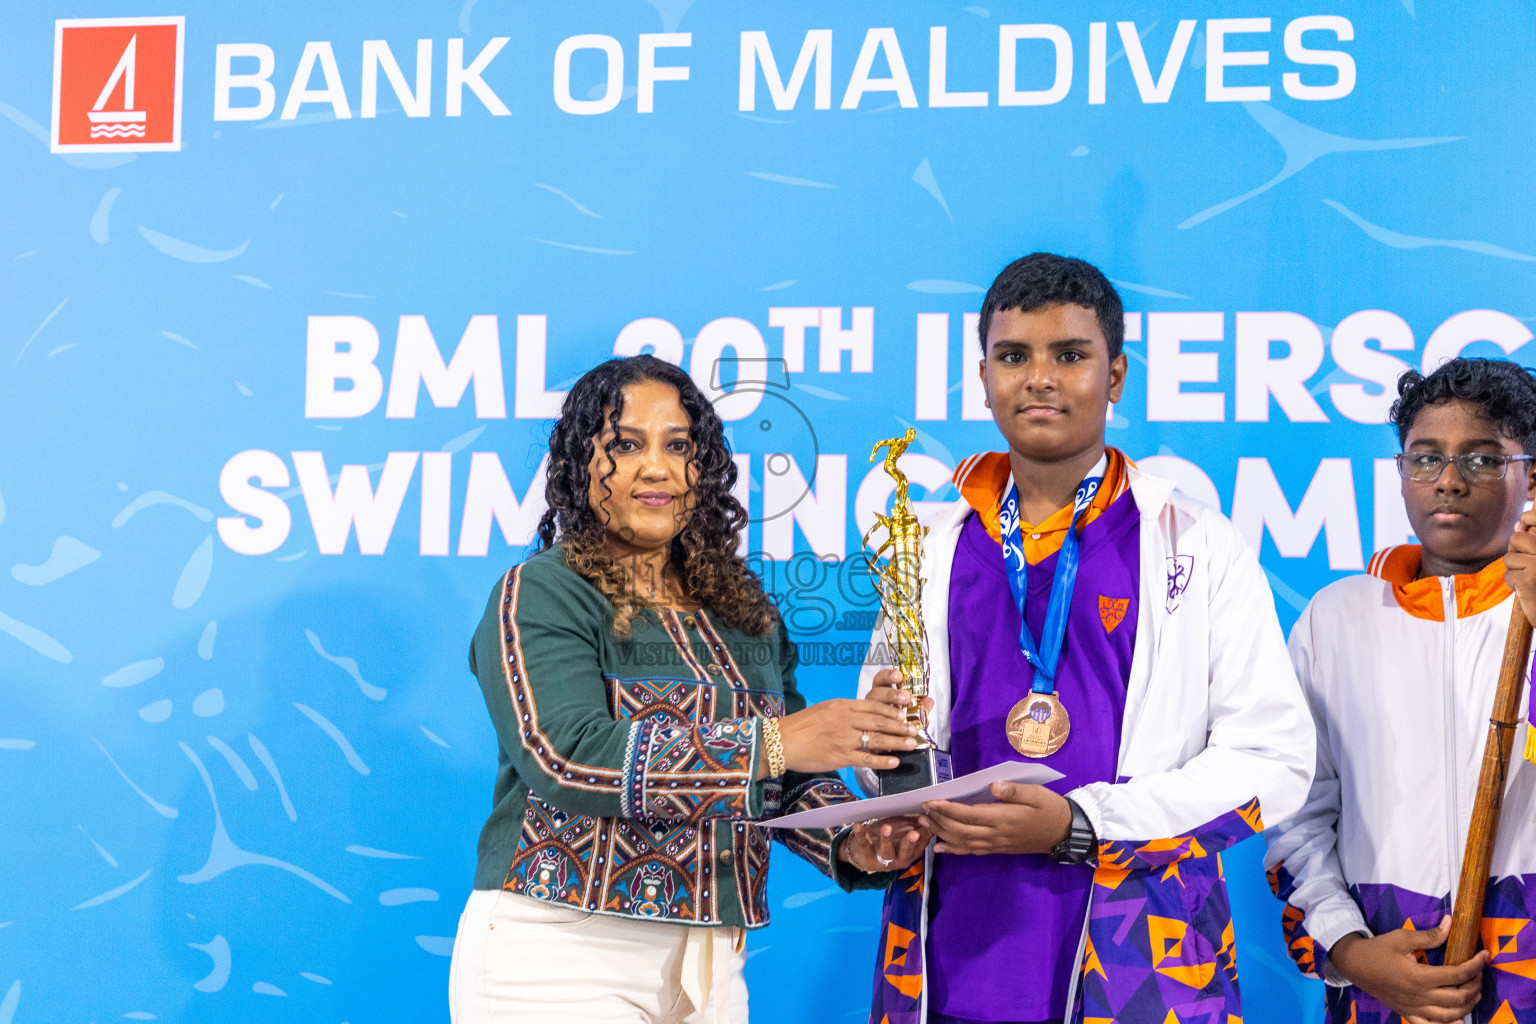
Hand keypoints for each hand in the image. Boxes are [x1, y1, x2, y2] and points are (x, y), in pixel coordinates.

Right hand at [776, 681, 918, 773]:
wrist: (781, 741)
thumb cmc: (801, 726)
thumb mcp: (825, 709)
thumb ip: (845, 711)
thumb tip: (864, 715)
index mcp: (842, 706)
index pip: (873, 706)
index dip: (892, 710)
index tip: (905, 713)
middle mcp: (845, 720)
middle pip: (880, 722)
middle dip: (900, 726)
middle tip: (915, 730)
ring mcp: (843, 739)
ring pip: (876, 740)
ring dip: (896, 742)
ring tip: (911, 744)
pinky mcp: (840, 757)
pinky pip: (865, 759)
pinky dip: (882, 761)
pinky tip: (894, 762)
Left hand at [838, 817, 931, 874]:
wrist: (865, 853)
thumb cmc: (892, 839)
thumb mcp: (906, 830)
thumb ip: (919, 824)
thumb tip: (933, 814)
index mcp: (912, 852)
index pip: (921, 843)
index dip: (925, 833)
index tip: (927, 821)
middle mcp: (900, 859)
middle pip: (906, 852)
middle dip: (909, 843)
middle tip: (914, 833)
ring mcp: (883, 859)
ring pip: (886, 851)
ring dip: (886, 839)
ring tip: (886, 828)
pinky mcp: (866, 855)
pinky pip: (864, 844)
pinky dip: (861, 835)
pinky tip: (859, 826)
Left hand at [918, 782, 1072, 855]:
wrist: (1065, 833)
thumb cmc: (1050, 808)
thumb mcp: (1037, 793)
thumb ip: (1014, 790)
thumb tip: (993, 786)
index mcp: (1004, 818)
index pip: (970, 815)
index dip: (949, 809)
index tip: (932, 801)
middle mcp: (997, 834)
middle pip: (962, 830)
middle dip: (940, 820)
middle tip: (922, 810)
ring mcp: (996, 844)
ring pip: (964, 842)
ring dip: (942, 834)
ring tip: (925, 823)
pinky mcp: (998, 849)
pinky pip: (972, 851)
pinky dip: (954, 850)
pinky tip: (940, 848)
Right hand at [1328, 917, 1486, 1023]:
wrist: (1355, 964)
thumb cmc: (1378, 949)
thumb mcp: (1402, 937)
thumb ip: (1430, 935)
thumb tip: (1451, 923)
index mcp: (1419, 976)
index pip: (1457, 974)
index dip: (1476, 965)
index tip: (1485, 955)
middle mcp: (1419, 996)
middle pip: (1459, 997)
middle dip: (1475, 985)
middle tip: (1479, 973)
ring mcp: (1414, 1008)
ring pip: (1451, 1016)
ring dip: (1468, 1005)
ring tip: (1473, 993)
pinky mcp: (1408, 1014)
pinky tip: (1459, 1020)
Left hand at [1505, 508, 1535, 625]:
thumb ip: (1533, 541)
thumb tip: (1519, 524)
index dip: (1529, 517)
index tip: (1525, 522)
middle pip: (1516, 538)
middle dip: (1517, 553)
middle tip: (1531, 567)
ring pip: (1509, 558)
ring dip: (1516, 571)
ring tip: (1532, 580)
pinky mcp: (1528, 580)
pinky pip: (1508, 575)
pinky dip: (1514, 585)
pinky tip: (1528, 590)